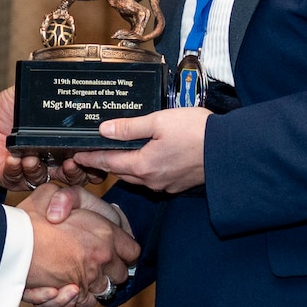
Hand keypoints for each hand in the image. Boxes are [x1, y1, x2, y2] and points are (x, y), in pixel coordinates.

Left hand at [0, 89, 104, 188]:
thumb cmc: (4, 111)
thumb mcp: (25, 95)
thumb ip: (42, 88)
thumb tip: (59, 73)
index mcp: (59, 142)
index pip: (84, 156)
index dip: (91, 159)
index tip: (89, 152)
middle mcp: (48, 160)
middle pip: (71, 175)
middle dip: (73, 171)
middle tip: (69, 162)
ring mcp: (29, 170)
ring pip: (43, 179)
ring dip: (39, 169)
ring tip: (32, 158)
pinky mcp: (9, 176)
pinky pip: (16, 179)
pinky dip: (16, 170)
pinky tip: (14, 160)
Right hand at [18, 183, 133, 306]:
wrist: (10, 243)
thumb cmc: (29, 217)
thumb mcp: (51, 193)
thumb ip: (69, 198)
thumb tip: (71, 208)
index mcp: (106, 233)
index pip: (132, 251)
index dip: (122, 251)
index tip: (112, 251)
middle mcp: (103, 258)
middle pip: (121, 274)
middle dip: (109, 271)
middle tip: (92, 265)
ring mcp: (90, 278)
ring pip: (103, 291)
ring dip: (91, 287)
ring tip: (74, 278)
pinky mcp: (73, 295)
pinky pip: (83, 303)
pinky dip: (75, 299)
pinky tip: (62, 288)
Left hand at [80, 107, 207, 192]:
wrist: (229, 150)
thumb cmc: (196, 132)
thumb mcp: (159, 121)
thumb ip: (130, 127)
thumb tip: (104, 130)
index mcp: (143, 165)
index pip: (108, 162)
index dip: (91, 157)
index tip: (76, 155)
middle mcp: (152, 180)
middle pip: (121, 172)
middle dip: (107, 163)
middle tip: (96, 151)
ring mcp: (166, 184)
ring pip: (138, 177)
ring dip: (127, 167)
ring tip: (120, 153)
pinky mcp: (179, 184)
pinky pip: (154, 179)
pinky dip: (145, 169)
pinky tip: (149, 158)